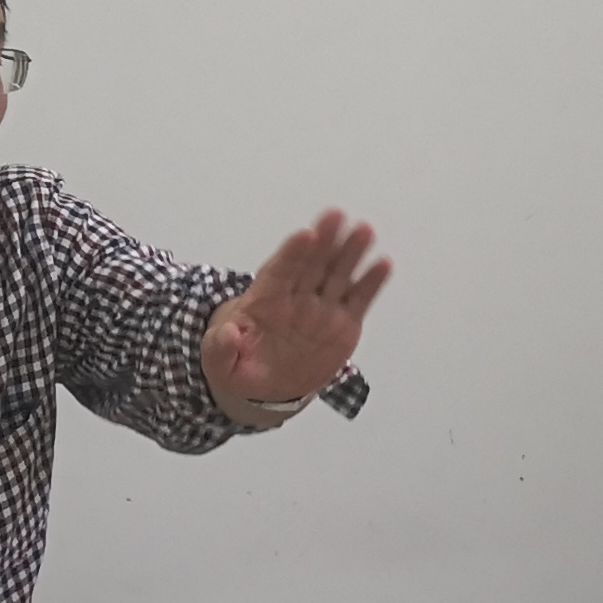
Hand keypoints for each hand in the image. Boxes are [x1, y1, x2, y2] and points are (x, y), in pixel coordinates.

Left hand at [204, 210, 391, 411]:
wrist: (267, 386)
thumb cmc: (240, 367)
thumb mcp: (219, 363)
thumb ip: (219, 349)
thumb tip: (228, 333)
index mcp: (264, 301)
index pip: (279, 272)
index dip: (292, 253)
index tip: (305, 235)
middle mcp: (296, 298)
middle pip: (312, 264)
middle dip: (325, 240)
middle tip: (337, 216)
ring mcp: (322, 308)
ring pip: (338, 275)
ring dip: (352, 252)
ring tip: (364, 231)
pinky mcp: (343, 323)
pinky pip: (359, 300)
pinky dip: (371, 283)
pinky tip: (383, 264)